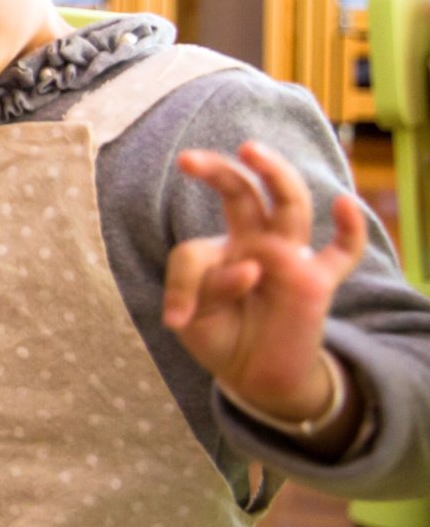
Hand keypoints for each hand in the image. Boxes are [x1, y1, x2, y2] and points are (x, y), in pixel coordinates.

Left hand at [162, 141, 366, 423]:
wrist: (254, 376)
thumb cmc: (220, 336)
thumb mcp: (192, 319)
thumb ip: (203, 289)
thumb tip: (250, 269)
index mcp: (221, 249)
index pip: (195, 250)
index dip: (182, 285)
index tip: (176, 320)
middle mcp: (256, 243)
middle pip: (243, 194)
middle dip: (218, 171)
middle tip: (189, 160)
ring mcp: (289, 258)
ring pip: (289, 204)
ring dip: (273, 175)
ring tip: (249, 150)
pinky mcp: (317, 282)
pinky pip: (342, 252)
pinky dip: (350, 228)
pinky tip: (344, 204)